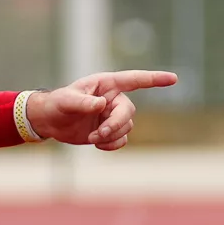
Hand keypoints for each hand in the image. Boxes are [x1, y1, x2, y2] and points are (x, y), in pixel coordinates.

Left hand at [26, 69, 177, 149]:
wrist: (50, 121)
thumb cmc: (57, 104)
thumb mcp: (66, 100)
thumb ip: (83, 102)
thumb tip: (101, 105)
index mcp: (106, 84)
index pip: (135, 80)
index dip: (154, 79)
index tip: (173, 79)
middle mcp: (113, 98)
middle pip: (128, 112)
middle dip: (116, 125)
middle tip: (98, 134)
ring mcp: (113, 115)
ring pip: (126, 127)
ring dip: (111, 136)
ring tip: (92, 139)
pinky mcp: (110, 130)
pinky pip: (122, 139)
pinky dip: (112, 145)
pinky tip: (98, 145)